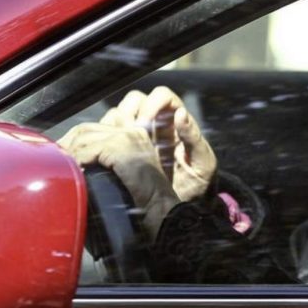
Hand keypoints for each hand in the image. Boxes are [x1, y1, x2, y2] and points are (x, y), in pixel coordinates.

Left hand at [58, 121, 179, 238]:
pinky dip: (77, 161)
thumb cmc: (143, 199)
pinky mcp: (121, 147)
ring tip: (64, 169)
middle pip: (87, 128)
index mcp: (134, 134)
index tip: (64, 156)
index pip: (95, 128)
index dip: (74, 140)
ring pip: (84, 137)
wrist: (160, 210)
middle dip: (68, 144)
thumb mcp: (125, 173)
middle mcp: (132, 131)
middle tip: (58, 162)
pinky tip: (75, 173)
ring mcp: (127, 137)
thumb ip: (107, 160)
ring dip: (70, 154)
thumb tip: (78, 159)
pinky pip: (88, 150)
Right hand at [107, 86, 216, 200]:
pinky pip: (108, 135)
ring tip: (116, 145)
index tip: (144, 123)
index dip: (152, 103)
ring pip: (119, 114)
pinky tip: (107, 154)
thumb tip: (180, 113)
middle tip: (127, 134)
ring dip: (114, 125)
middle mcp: (157, 125)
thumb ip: (194, 138)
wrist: (187, 210)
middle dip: (129, 112)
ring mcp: (139, 137)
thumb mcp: (204, 163)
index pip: (163, 97)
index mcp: (177, 123)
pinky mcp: (124, 151)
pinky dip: (103, 139)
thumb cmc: (200, 185)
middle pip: (136, 100)